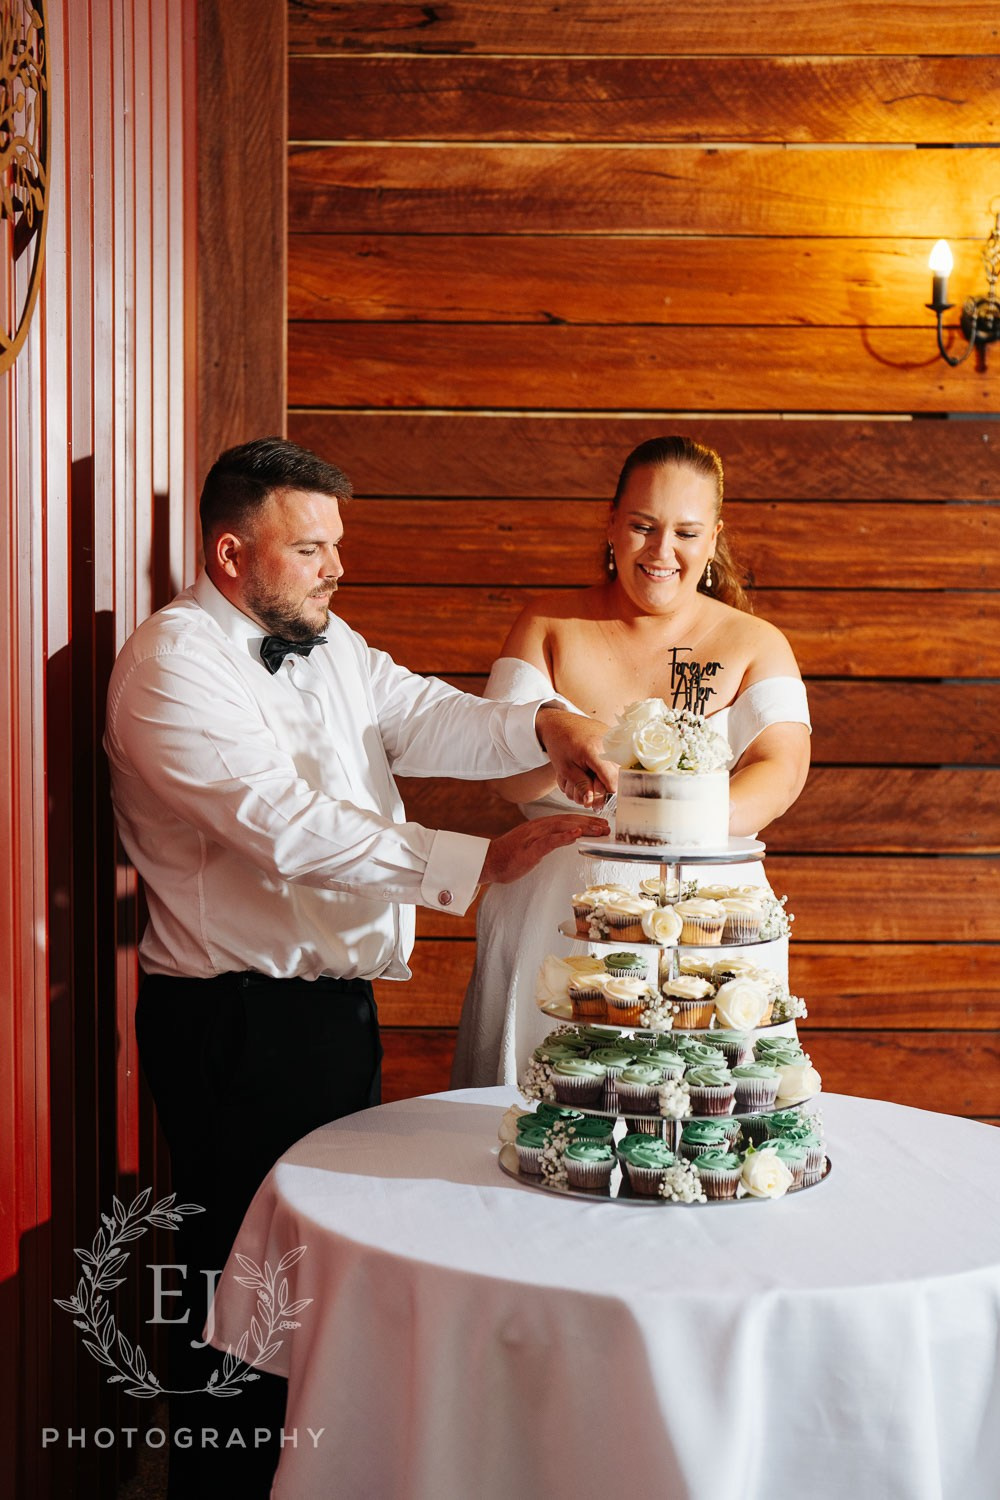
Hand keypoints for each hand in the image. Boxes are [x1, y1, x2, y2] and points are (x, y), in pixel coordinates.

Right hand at [479, 813, 609, 885]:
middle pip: (568, 821)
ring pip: (562, 827)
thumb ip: (549, 840)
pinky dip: (564, 836)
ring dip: (583, 827)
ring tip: (599, 830)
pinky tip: (576, 835)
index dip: (585, 821)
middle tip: (607, 827)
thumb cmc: (511, 856)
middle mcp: (539, 827)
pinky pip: (549, 840)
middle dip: (589, 823)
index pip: (567, 820)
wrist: (489, 861)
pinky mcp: (529, 848)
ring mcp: (534, 836)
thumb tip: (567, 839)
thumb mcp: (533, 846)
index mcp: (540, 826)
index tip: (600, 825)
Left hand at [534, 708, 618, 807]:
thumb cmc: (559, 743)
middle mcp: (608, 744)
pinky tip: (589, 770)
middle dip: (599, 789)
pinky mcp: (614, 740)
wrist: (559, 722)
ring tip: (582, 779)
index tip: (597, 803)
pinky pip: (614, 761)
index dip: (605, 794)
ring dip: (599, 780)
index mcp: (594, 750)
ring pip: (615, 771)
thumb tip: (591, 802)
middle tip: (585, 795)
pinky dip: (602, 769)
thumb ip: (580, 785)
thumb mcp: (565, 768)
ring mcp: (613, 740)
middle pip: (615, 777)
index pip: (611, 779)